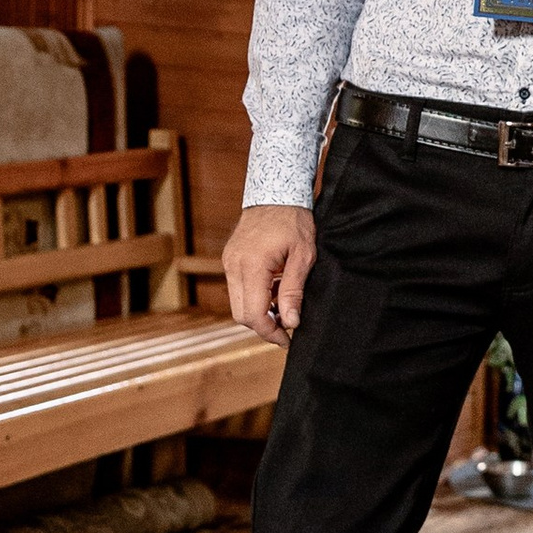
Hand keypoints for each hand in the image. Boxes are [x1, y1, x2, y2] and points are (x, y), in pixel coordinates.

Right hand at [225, 203, 314, 339]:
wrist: (276, 191)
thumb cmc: (294, 221)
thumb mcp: (303, 257)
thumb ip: (294, 291)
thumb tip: (290, 323)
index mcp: (252, 266)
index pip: (254, 314)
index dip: (270, 333)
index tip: (287, 340)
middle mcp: (234, 265)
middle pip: (241, 314)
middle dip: (264, 327)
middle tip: (287, 329)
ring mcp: (229, 262)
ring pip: (238, 303)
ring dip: (260, 312)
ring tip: (284, 306)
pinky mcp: (230, 259)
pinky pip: (238, 288)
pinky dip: (255, 297)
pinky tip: (275, 290)